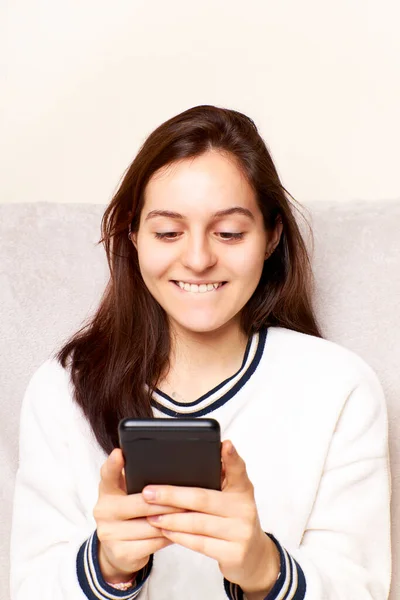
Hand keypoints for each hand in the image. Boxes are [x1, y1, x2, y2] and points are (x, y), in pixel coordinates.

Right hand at [94, 448, 184, 582]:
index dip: (113, 464)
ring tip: (190, 514)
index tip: (119, 453)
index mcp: (106, 491)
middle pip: (141, 502)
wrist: (117, 552)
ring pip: (151, 524)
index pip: (108, 475)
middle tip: (189, 496)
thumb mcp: (127, 495)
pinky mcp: (121, 552)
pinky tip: (179, 531)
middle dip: (167, 500)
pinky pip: (153, 543)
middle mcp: (103, 511)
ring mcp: (110, 533)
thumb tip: (166, 465)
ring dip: (173, 520)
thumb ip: (137, 480)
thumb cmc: (130, 515)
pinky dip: (169, 536)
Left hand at [143, 440, 279, 595]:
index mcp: (243, 489)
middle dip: (172, 495)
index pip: (238, 469)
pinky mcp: (234, 553)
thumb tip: (190, 460)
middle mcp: (245, 508)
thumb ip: (219, 478)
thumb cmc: (233, 518)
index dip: (231, 457)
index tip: (225, 444)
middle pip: (203, 498)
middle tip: (149, 493)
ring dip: (170, 519)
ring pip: (198, 523)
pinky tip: (165, 531)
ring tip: (150, 515)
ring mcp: (240, 531)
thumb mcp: (231, 496)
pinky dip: (179, 537)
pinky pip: (199, 543)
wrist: (253, 556)